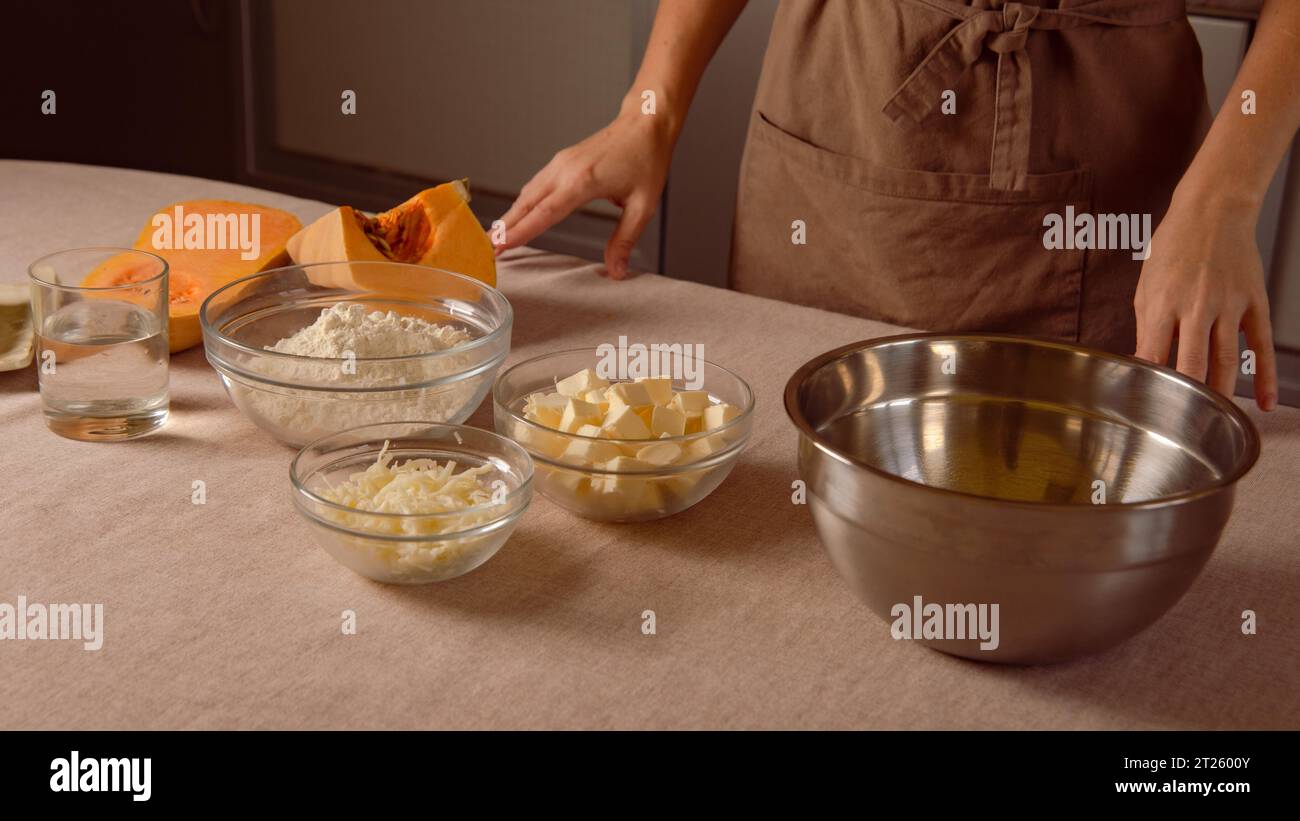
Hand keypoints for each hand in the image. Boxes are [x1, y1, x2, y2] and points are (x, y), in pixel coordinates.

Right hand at [495, 106, 674, 278]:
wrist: (645, 124)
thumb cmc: (647, 160)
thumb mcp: (643, 206)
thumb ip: (625, 240)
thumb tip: (617, 271)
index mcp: (583, 182)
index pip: (545, 213)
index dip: (521, 232)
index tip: (502, 246)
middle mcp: (564, 170)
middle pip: (527, 203)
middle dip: (506, 227)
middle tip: (488, 249)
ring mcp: (560, 163)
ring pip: (528, 193)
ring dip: (511, 215)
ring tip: (496, 237)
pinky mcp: (562, 161)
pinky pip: (536, 185)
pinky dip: (523, 202)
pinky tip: (518, 215)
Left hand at [1134, 194, 1276, 410]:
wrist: (1213, 211)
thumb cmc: (1173, 248)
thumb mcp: (1146, 286)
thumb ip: (1146, 327)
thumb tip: (1142, 364)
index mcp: (1162, 303)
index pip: (1153, 354)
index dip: (1149, 383)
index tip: (1145, 406)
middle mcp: (1196, 306)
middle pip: (1192, 363)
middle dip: (1188, 397)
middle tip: (1182, 425)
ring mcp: (1229, 304)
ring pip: (1227, 359)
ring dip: (1221, 392)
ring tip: (1215, 419)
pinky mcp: (1254, 302)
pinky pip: (1261, 345)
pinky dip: (1265, 376)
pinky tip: (1263, 402)